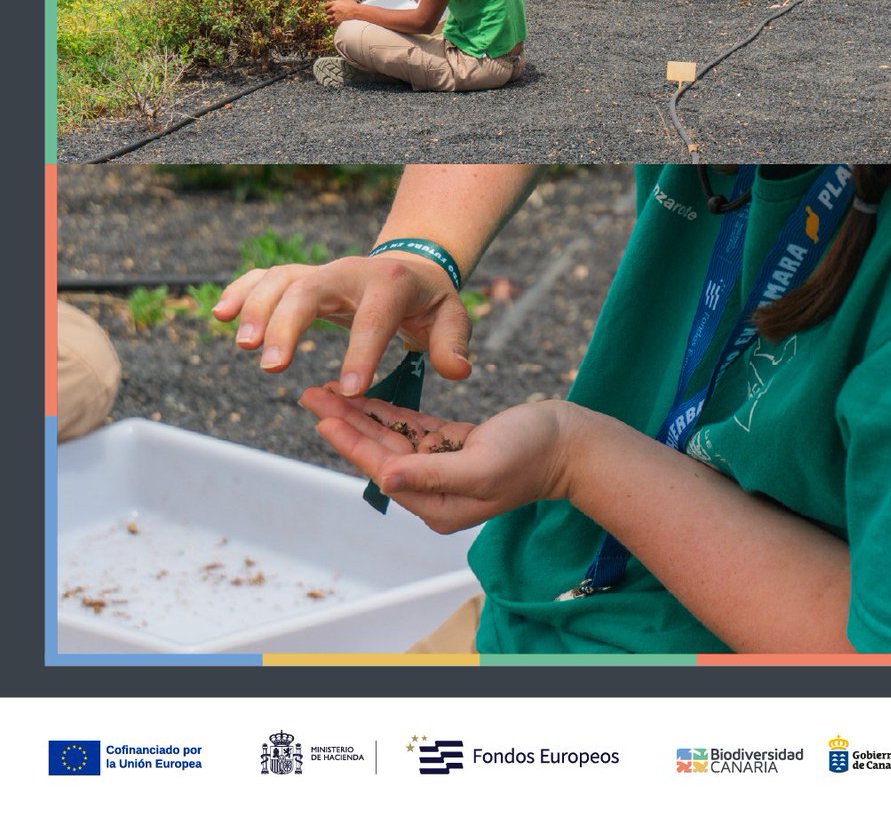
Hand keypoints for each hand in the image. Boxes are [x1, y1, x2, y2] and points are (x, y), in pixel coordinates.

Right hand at [213, 255, 471, 393]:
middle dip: (289, 324)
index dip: (362, 352)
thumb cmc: (430, 304)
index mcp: (391, 284)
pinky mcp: (302, 279)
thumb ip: (452, 344)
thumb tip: (457, 371)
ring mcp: (323, 273)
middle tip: (272, 366)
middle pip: (312, 288)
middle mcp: (351, 272)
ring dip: (258, 308)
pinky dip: (242, 290)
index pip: (374, 317)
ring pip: (283, 280)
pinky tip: (219, 314)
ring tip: (243, 346)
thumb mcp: (452, 319)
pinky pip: (266, 278)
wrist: (410, 268)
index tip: (349, 390)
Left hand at [303, 389, 586, 532]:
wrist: (571, 444)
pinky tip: (366, 398)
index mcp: (438, 505)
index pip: (384, 469)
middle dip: (345, 424)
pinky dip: (388, 412)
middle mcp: (435, 491)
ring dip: (361, 414)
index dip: (352, 442)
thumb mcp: (482, 465)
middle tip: (312, 396)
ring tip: (329, 392)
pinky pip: (411, 429)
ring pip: (391, 438)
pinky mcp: (453, 447)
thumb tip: (388, 476)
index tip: (324, 418)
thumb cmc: (533, 454)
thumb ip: (432, 473)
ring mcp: (443, 468)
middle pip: (379, 453)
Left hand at [324, 0, 362, 24]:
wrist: (356, 11)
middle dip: (329, 13)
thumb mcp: (345, 0)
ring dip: (330, 18)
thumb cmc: (352, 5)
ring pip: (328, 18)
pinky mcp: (337, 21)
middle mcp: (333, 9)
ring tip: (332, 18)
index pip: (325, 5)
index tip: (327, 8)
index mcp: (334, 3)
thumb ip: (340, 1)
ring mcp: (335, 15)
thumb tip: (339, 1)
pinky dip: (333, 23)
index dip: (326, 7)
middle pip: (326, 12)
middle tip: (331, 13)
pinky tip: (335, 22)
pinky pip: (331, 23)